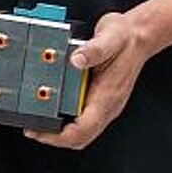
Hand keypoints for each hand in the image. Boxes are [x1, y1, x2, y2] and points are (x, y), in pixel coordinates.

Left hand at [26, 10, 153, 149]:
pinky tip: (51, 108)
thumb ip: (93, 49)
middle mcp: (106, 105)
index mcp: (107, 96)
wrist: (138, 34)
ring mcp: (103, 103)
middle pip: (80, 137)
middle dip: (55, 138)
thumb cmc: (126, 37)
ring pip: (81, 130)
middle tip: (32, 129)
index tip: (39, 132)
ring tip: (37, 121)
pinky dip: (65, 120)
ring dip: (59, 131)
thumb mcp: (109, 37)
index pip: (83, 130)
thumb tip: (76, 60)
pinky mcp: (99, 97)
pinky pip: (82, 117)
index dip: (59, 137)